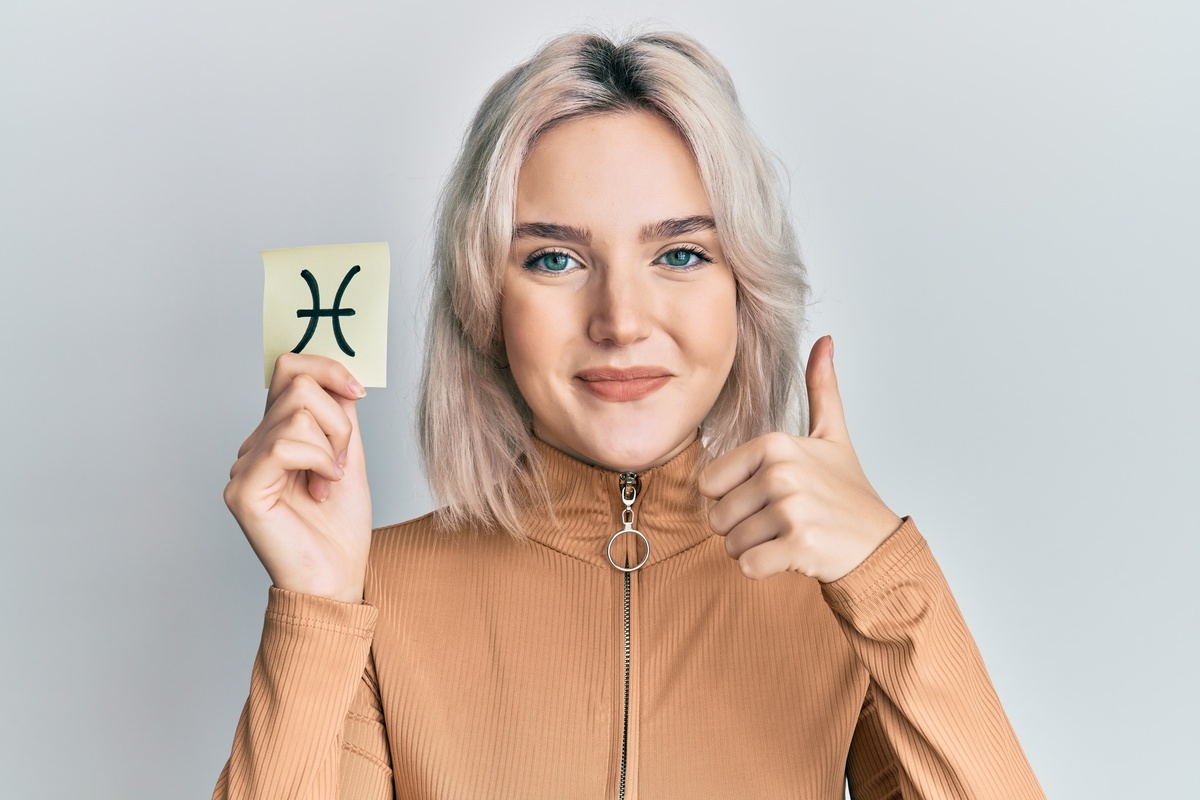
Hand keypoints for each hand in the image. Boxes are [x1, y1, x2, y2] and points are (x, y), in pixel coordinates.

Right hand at [223, 353, 372, 601]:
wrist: (337, 578)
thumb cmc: (340, 528)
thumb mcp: (348, 457)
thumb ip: (339, 416)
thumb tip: (336, 376)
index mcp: (277, 435)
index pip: (288, 369)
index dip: (326, 368)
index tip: (358, 390)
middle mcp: (254, 446)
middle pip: (296, 384)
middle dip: (337, 417)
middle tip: (342, 459)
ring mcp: (244, 467)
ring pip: (295, 413)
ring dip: (330, 445)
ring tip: (330, 480)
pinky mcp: (243, 490)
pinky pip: (284, 445)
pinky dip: (317, 461)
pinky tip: (321, 489)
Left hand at [697, 335, 901, 581]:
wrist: (878, 542)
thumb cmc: (847, 492)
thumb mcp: (833, 435)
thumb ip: (822, 389)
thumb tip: (825, 341)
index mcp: (775, 445)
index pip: (708, 483)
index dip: (730, 497)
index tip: (765, 497)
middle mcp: (781, 473)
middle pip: (716, 516)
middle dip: (740, 527)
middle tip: (779, 522)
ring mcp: (791, 509)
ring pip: (730, 543)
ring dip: (753, 548)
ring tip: (787, 536)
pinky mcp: (798, 545)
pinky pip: (747, 566)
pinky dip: (762, 569)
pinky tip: (790, 556)